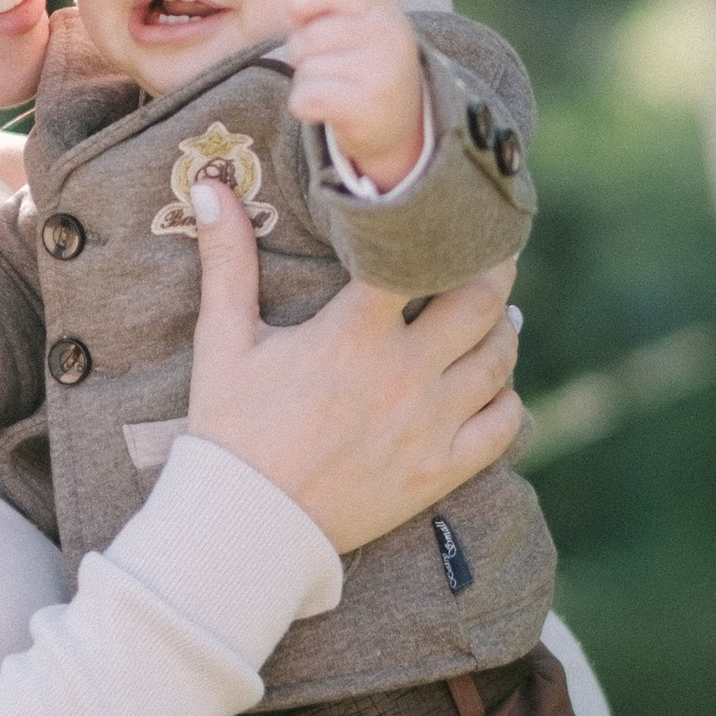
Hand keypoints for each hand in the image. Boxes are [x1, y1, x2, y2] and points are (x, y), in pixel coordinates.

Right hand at [183, 179, 520, 553]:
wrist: (245, 529)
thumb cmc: (230, 430)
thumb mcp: (224, 341)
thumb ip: (227, 260)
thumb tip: (210, 186)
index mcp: (355, 332)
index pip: (423, 257)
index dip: (441, 228)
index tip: (449, 212)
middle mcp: (405, 373)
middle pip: (482, 300)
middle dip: (491, 269)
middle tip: (487, 254)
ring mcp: (430, 425)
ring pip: (499, 357)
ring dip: (500, 328)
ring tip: (492, 314)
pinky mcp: (441, 470)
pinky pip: (503, 423)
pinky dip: (505, 396)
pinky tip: (490, 384)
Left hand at [285, 0, 426, 191]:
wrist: (402, 123)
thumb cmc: (365, 66)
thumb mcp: (352, 25)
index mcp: (382, 10)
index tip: (298, 14)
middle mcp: (386, 37)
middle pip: (307, 36)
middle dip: (301, 53)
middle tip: (326, 65)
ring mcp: (379, 72)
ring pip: (305, 70)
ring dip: (307, 83)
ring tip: (334, 87)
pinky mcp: (365, 106)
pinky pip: (305, 98)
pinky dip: (305, 106)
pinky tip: (327, 109)